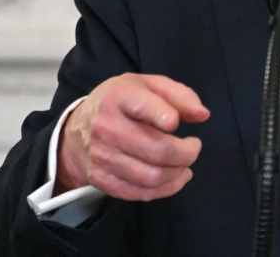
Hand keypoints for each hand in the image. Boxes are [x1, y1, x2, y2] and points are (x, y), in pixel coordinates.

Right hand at [55, 73, 210, 200]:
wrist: (76, 129)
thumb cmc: (122, 102)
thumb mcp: (148, 85)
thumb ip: (179, 95)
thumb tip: (202, 115)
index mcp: (120, 96)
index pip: (141, 106)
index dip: (162, 115)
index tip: (175, 123)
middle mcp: (107, 127)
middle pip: (156, 150)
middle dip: (186, 153)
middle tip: (194, 146)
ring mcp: (101, 156)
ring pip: (151, 176)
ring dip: (178, 173)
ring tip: (185, 163)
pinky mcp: (100, 179)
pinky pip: (140, 193)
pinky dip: (166, 189)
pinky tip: (175, 177)